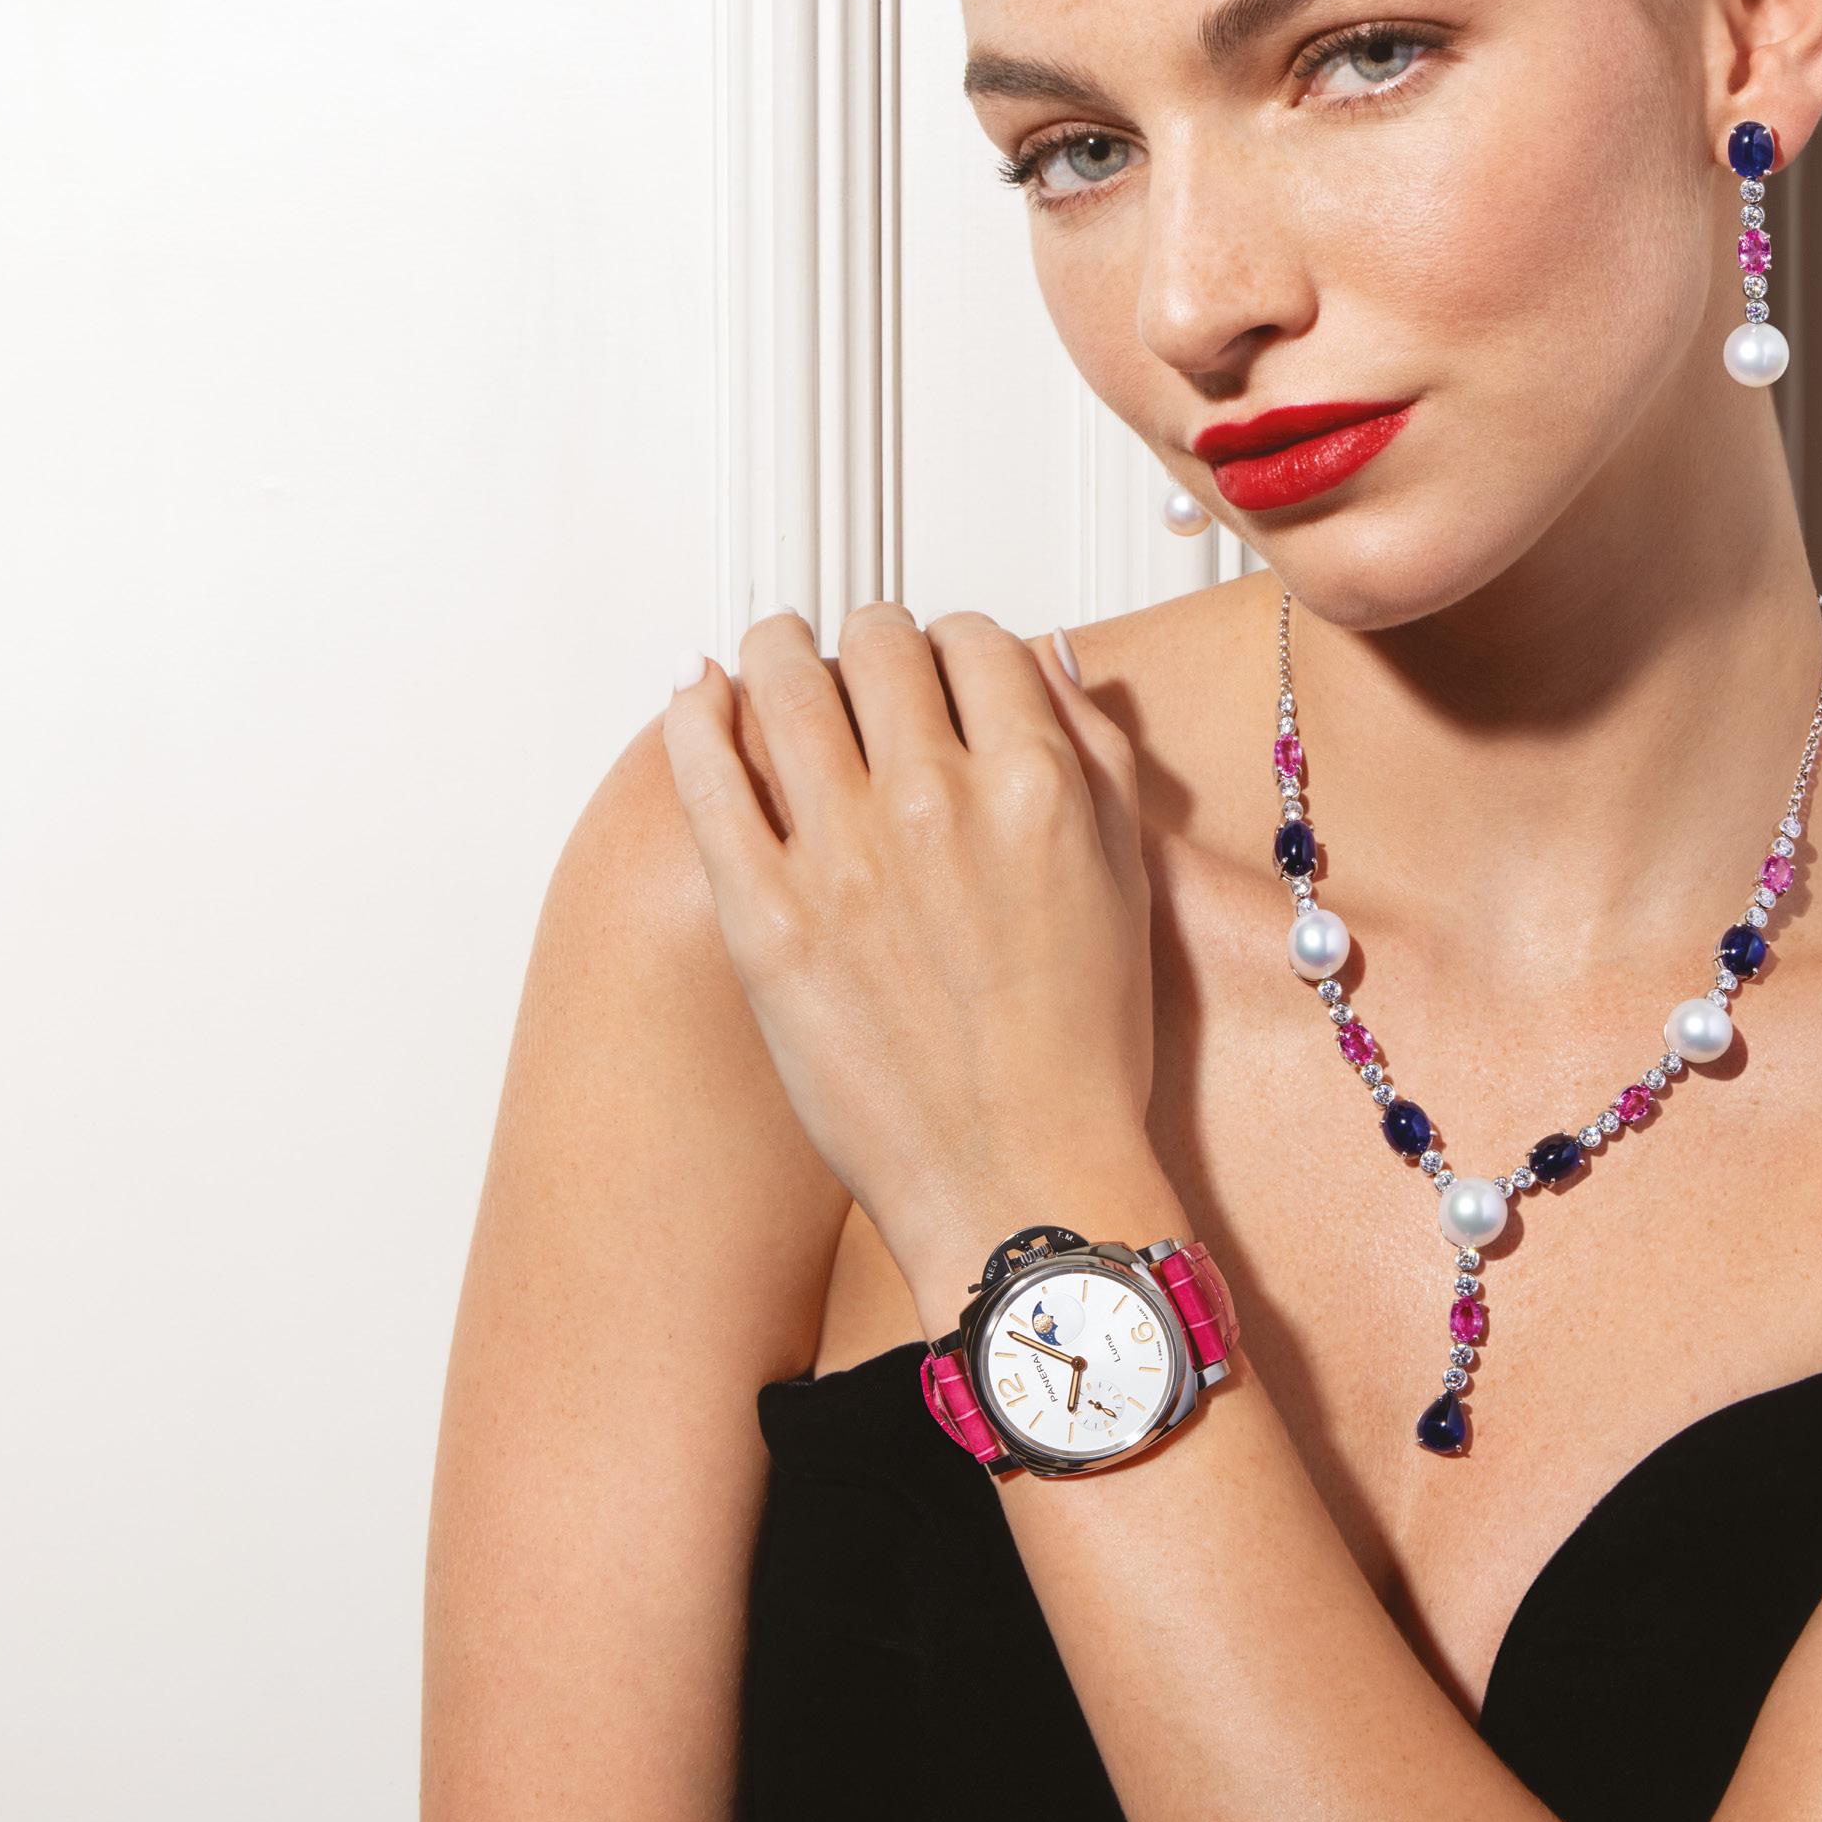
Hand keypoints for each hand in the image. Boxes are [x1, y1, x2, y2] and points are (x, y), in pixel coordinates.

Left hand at [660, 605, 1161, 1304]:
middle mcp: (939, 801)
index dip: (955, 644)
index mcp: (1037, 786)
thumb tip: (1045, 660)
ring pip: (784, 684)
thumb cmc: (1083, 1050)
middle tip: (857, 661)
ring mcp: (842, 858)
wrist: (1021, 1181)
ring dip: (776, 651)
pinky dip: (694, 717)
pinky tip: (696, 698)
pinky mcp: (765, 919)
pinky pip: (708, 776)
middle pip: (879, 645)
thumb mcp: (1127, 881)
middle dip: (871, 640)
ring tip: (771, 655)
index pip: (977, 641)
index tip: (938, 666)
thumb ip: (1095, 755)